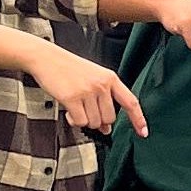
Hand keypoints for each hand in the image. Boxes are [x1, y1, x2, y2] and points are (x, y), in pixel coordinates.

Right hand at [30, 47, 150, 137]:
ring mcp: (87, 91)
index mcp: (110, 78)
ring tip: (76, 107)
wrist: (46, 58)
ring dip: (84, 121)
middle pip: (110, 118)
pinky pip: (80, 122)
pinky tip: (69, 112)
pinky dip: (74, 121)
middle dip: (98, 121)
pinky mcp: (72, 98)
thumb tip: (106, 128)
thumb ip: (103, 102)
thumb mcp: (92, 80)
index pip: (131, 102)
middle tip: (87, 112)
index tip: (143, 132)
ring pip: (94, 122)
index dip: (138, 119)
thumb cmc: (68, 69)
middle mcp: (101, 85)